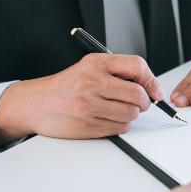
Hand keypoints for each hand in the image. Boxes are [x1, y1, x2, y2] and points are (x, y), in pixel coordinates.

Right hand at [0, 54, 163, 146]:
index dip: (151, 80)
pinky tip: (107, 118)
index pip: (137, 66)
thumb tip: (149, 86)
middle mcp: (92, 82)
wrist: (35, 104)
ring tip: (117, 109)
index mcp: (95, 63)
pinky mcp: (88, 125)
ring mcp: (89, 105)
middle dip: (144, 102)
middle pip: (138, 95)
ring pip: (131, 114)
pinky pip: (120, 128)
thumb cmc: (66, 86)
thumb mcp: (89, 67)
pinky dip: (120, 125)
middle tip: (139, 103)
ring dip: (131, 114)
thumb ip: (117, 72)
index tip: (155, 91)